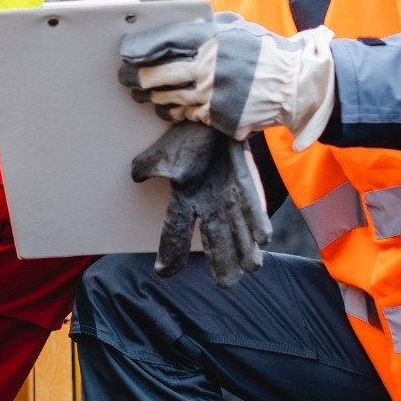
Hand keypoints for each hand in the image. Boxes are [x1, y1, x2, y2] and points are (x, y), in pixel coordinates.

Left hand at [118, 17, 337, 146]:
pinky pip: (186, 115)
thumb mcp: (237, 29)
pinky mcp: (217, 116)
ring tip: (144, 94)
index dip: (141, 48)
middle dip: (137, 78)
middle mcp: (208, 67)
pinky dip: (174, 111)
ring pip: (168, 98)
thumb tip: (172, 35)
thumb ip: (206, 30)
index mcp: (212, 40)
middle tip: (126, 79)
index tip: (126, 52)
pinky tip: (168, 108)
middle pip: (158, 74)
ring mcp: (212, 94)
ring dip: (153, 97)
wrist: (295, 84)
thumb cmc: (264, 53)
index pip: (165, 42)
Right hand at [130, 122, 273, 287]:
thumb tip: (137, 177)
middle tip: (227, 285)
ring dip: (245, 248)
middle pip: (214, 239)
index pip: (174, 231)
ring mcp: (230, 196)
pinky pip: (253, 205)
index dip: (170, 252)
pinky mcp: (247, 183)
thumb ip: (147, 168)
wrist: (213, 116)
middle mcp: (209, 204)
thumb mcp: (162, 154)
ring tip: (252, 267)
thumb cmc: (187, 137)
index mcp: (185, 201)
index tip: (165, 271)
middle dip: (222, 261)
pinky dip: (257, 220)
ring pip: (238, 228)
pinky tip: (264, 238)